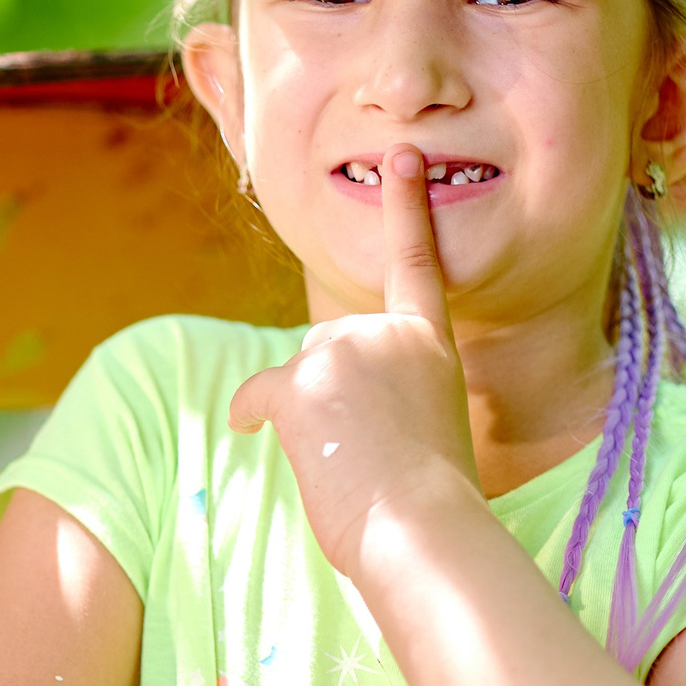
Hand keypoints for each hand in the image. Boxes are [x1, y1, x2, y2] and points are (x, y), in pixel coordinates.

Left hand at [228, 144, 477, 572]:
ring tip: (346, 459)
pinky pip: (257, 394)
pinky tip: (262, 437)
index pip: (416, 264)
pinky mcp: (299, 379)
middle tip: (365, 447)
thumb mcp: (429, 428)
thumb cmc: (431, 503)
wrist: (421, 529)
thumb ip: (393, 394)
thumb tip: (336, 410)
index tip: (399, 156)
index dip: (406, 207)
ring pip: (298, 375)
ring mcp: (341, 350)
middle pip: (330, 346)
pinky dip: (254, 416)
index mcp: (429, 345)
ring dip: (307, 416)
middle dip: (329, 392)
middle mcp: (386, 333)